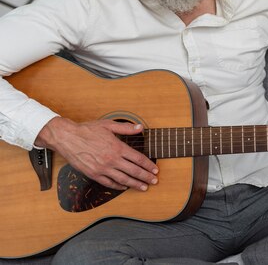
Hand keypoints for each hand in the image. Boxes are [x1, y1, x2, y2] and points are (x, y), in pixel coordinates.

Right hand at [35, 117, 158, 190]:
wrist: (67, 138)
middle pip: (134, 171)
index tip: (155, 169)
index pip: (138, 159)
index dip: (148, 165)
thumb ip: (126, 128)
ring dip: (135, 184)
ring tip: (144, 187)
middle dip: (146, 177)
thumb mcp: (108, 125)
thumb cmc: (87, 130)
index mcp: (117, 148)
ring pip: (123, 179)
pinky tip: (124, 187)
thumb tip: (140, 127)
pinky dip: (118, 186)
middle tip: (154, 181)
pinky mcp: (93, 174)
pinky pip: (108, 183)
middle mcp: (111, 160)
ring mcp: (102, 169)